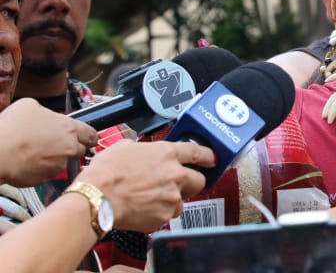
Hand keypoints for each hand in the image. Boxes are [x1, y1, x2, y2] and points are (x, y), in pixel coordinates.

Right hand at [0, 98, 97, 185]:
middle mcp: (69, 147)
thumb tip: (46, 116)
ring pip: (62, 162)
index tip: (87, 138)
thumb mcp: (29, 106)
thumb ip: (45, 112)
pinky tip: (28, 161)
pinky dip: (41, 168)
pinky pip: (48, 173)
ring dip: (54, 158)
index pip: (91, 133)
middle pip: (80, 150)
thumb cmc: (11, 127)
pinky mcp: (46, 178)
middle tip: (57, 145)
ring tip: (35, 152)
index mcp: (69, 128)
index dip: (89, 136)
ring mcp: (58, 165)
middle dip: (72, 148)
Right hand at [74, 139, 214, 231]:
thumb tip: (145, 151)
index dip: (207, 155)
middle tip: (178, 183)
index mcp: (167, 154)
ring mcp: (171, 197)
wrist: (96, 198)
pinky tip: (145, 207)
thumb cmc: (106, 173)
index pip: (198, 152)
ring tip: (152, 198)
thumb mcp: (126, 147)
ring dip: (172, 199)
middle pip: (199, 180)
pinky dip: (160, 212)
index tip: (212, 158)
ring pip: (182, 200)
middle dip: (191, 181)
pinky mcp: (164, 216)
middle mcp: (175, 175)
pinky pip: (168, 214)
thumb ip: (144, 148)